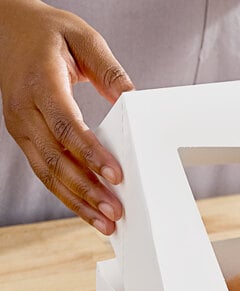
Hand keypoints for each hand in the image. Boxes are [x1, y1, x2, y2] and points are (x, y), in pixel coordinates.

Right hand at [0, 0, 133, 233]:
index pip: (66, 126)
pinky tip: (88, 210)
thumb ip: (109, 71)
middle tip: (115, 211)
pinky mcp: (24, 137)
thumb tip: (133, 101)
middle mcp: (24, 109)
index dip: (91, 154)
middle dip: (87, 189)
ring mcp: (20, 126)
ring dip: (78, 201)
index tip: (116, 175)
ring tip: (106, 222)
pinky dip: (67, 195)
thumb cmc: (49, 33)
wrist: (9, 27)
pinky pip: (44, 172)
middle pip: (56, 158)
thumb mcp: (84, 38)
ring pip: (47, 173)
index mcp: (40, 83)